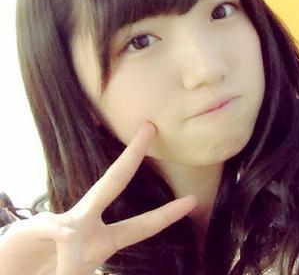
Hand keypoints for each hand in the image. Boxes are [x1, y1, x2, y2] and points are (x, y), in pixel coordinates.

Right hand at [0, 122, 195, 274]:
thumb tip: (68, 231)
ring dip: (70, 238)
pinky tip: (57, 239)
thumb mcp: (72, 271)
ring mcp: (57, 224)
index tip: (192, 200)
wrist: (11, 273)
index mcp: (103, 240)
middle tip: (150, 127)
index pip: (140, 225)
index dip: (167, 214)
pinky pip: (46, 227)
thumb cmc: (46, 271)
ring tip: (67, 248)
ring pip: (71, 218)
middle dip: (132, 156)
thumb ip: (78, 258)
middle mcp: (83, 225)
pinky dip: (52, 233)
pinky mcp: (29, 229)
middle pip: (112, 184)